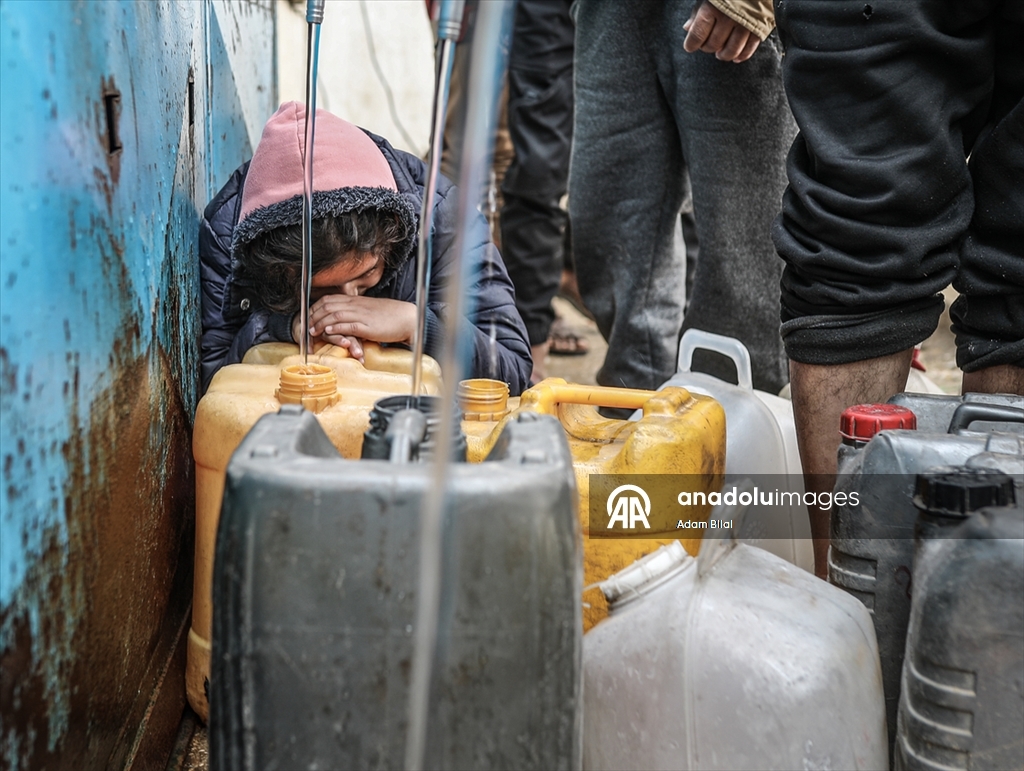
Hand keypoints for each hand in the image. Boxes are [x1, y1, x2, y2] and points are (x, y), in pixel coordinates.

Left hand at [300, 295, 416, 361]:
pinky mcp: (367, 326)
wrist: (407, 318)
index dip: (315, 307)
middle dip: (313, 315)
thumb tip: (344, 319)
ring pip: (335, 315)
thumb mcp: (369, 311)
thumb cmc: (390, 316)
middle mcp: (356, 305)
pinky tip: (328, 331)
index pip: (329, 300)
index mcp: (355, 301)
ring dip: (321, 323)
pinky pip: (348, 325)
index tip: (308, 316)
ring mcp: (361, 315)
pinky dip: (336, 327)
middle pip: (328, 306)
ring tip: (312, 330)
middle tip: (305, 325)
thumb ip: (356, 313)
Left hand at [683, 1, 759, 62]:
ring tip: (720, 54)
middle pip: (713, 44)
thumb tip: (688, 28)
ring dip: (724, 55)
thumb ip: (698, 12)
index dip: (691, 44)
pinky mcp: (759, 27)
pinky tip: (736, 57)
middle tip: (707, 45)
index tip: (690, 46)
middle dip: (707, 48)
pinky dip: (742, 55)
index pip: (697, 35)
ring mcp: (745, 23)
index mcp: (713, 8)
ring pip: (731, 50)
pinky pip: (749, 48)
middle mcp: (728, 17)